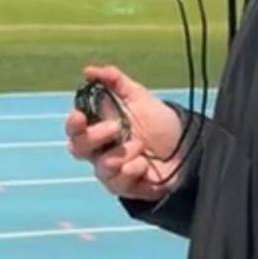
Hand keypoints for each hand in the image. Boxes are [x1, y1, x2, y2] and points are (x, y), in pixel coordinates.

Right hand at [65, 65, 185, 200]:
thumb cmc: (155, 120)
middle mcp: (99, 150)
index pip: (74, 128)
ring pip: (101, 168)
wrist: (184, 143)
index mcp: (97, 127)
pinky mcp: (125, 187)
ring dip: (122, 154)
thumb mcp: (138, 96)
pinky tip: (144, 164)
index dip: (72, 123)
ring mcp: (111, 170)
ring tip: (141, 145)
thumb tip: (88, 71)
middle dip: (95, 137)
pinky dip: (132, 171)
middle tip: (117, 127)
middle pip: (78, 148)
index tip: (79, 116)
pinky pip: (118, 184)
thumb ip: (115, 81)